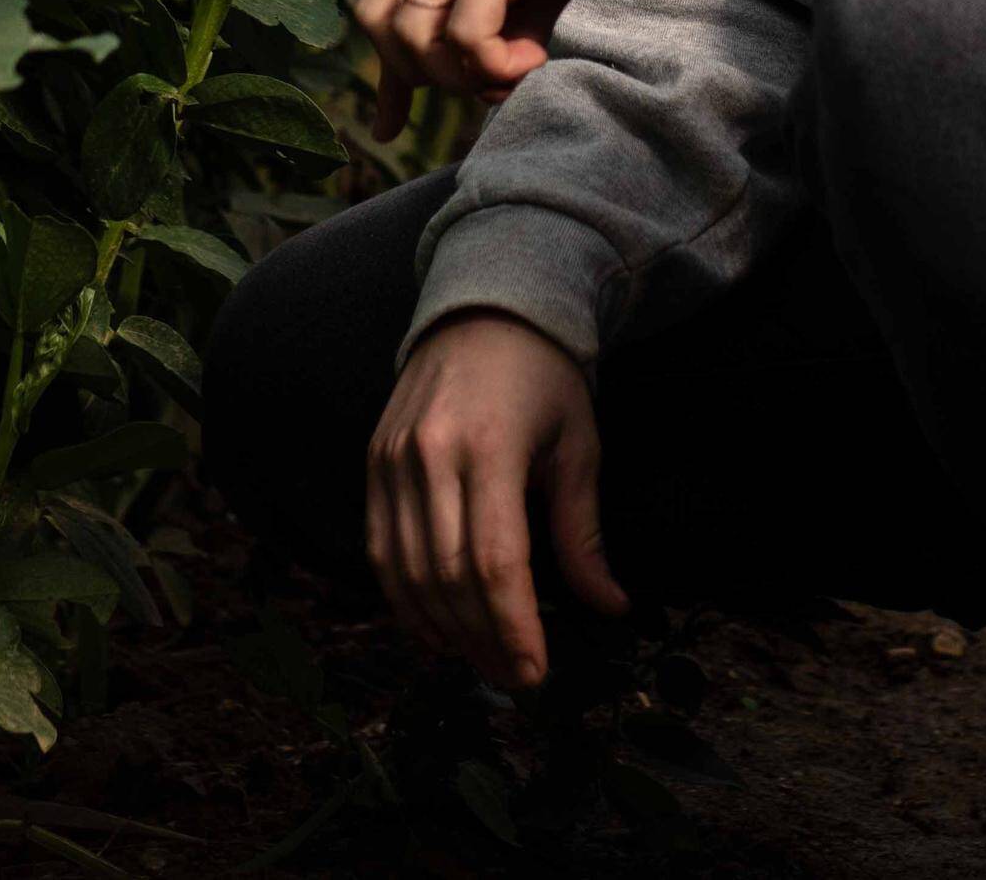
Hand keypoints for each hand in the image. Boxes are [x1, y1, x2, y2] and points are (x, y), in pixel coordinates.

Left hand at [350, 0, 571, 98]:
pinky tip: (532, 59)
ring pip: (415, 33)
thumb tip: (485, 87)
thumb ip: (502, 28)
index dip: (385, 73)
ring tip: (512, 71)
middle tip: (479, 83)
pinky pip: (466, 32)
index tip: (389, 125)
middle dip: (416, 75)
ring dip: (458, 74)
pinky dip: (491, 63)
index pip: (380, 4)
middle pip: (381, 22)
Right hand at [369, 313, 626, 690]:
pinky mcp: (373, 463)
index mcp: (490, 446)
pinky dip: (404, 600)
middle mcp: (430, 454)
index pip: (494, 560)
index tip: (535, 672)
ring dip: (442, 629)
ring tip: (481, 660)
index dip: (512, 625)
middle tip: (515, 677)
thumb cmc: (545, 377)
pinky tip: (436, 629)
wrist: (484, 309)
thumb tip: (612, 608)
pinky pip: (381, 549)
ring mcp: (392, 459)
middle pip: (448, 576)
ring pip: (408, 571)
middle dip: (482, 639)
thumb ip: (584, 533)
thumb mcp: (579, 445)